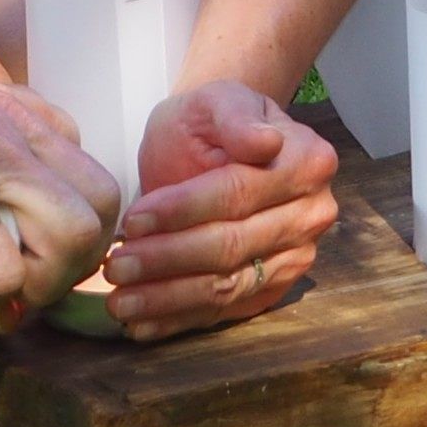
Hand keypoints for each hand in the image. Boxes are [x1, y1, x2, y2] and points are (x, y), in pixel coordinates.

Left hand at [99, 80, 339, 340]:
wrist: (217, 144)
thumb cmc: (211, 122)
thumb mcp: (215, 100)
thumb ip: (235, 117)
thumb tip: (265, 142)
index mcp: (306, 162)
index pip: (237, 194)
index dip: (182, 210)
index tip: (131, 220)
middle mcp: (310, 216)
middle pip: (231, 246)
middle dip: (167, 260)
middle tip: (115, 266)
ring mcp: (294, 258)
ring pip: (227, 285)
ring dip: (169, 299)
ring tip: (120, 303)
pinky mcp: (270, 289)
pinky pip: (224, 311)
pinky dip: (179, 321)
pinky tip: (141, 326)